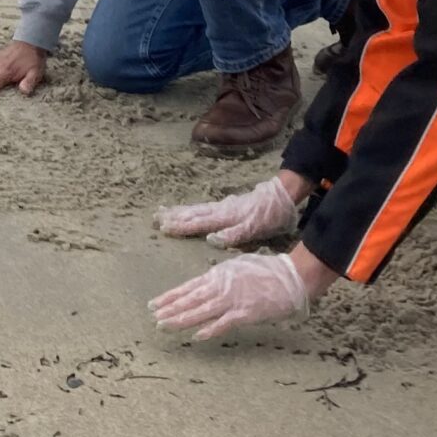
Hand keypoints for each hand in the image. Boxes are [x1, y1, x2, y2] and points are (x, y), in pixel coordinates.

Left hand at [150, 252, 315, 341]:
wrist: (290, 276)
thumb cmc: (266, 270)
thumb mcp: (237, 267)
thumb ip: (221, 277)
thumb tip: (207, 284)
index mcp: (218, 274)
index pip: (189, 287)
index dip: (171, 296)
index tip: (154, 303)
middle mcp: (221, 286)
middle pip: (190, 299)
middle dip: (170, 309)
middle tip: (153, 317)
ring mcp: (232, 299)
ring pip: (201, 311)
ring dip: (182, 319)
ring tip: (164, 325)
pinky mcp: (245, 313)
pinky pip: (224, 323)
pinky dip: (210, 329)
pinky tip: (196, 336)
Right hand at [155, 173, 307, 247]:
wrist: (281, 197)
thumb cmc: (268, 216)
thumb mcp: (254, 229)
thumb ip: (233, 235)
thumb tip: (211, 239)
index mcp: (225, 217)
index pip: (198, 222)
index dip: (181, 226)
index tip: (163, 227)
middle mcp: (220, 210)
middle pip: (192, 213)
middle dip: (174, 217)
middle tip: (155, 218)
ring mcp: (222, 207)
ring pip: (196, 209)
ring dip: (179, 212)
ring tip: (163, 212)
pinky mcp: (226, 206)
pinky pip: (203, 208)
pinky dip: (191, 209)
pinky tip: (187, 211)